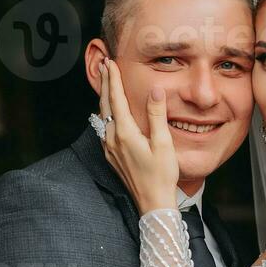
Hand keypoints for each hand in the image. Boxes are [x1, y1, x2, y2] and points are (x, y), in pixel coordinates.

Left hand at [98, 57, 178, 213]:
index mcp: (124, 133)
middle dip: (104, 83)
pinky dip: (106, 114)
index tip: (110, 62)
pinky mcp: (111, 156)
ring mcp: (109, 149)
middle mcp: (112, 139)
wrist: (152, 203)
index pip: (116, 99)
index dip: (113, 79)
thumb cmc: (162, 176)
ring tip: (105, 83)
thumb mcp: (163, 144)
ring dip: (104, 98)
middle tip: (103, 65)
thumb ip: (156, 115)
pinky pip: (104, 129)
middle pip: (105, 105)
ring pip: (102, 116)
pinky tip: (109, 113)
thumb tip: (154, 90)